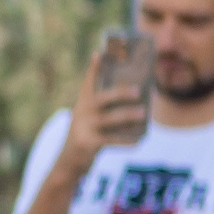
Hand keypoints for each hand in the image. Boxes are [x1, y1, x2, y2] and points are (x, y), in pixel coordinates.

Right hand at [55, 51, 149, 177]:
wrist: (69, 161)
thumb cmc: (88, 135)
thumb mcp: (90, 118)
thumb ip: (107, 109)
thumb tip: (141, 100)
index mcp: (83, 103)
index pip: (89, 82)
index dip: (94, 68)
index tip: (100, 53)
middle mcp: (81, 112)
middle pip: (101, 99)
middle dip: (119, 93)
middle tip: (138, 90)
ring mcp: (83, 127)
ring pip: (108, 119)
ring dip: (127, 115)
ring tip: (144, 113)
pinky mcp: (88, 143)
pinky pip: (111, 140)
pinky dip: (127, 141)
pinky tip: (140, 140)